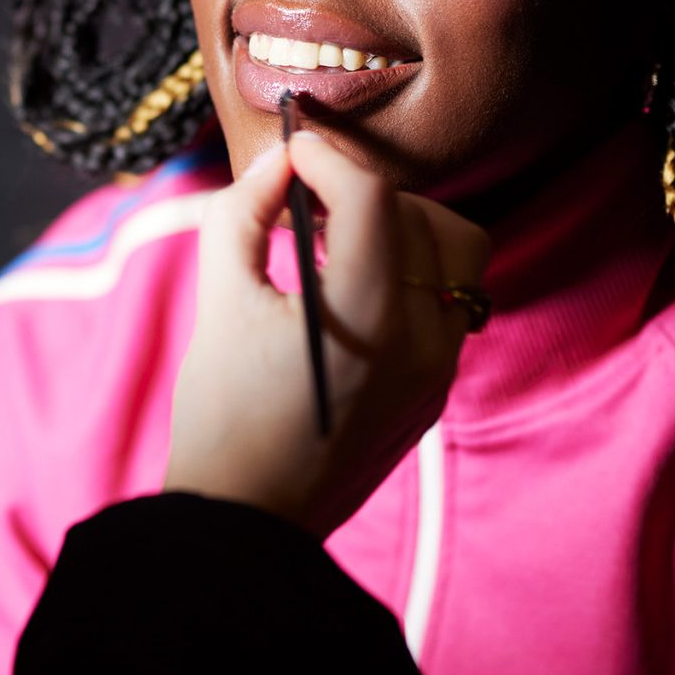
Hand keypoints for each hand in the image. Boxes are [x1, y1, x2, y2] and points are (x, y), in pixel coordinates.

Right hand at [165, 132, 490, 537]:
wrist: (248, 523)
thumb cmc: (221, 415)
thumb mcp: (218, 302)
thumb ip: (242, 214)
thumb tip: (278, 162)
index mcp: (365, 317)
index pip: (372, 196)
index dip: (330, 158)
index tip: (294, 151)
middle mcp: (419, 340)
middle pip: (424, 217)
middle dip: (367, 192)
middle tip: (311, 196)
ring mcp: (437, 369)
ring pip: (455, 256)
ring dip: (402, 230)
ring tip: (339, 240)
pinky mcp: (436, 389)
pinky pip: (446, 303)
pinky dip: (409, 275)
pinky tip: (352, 288)